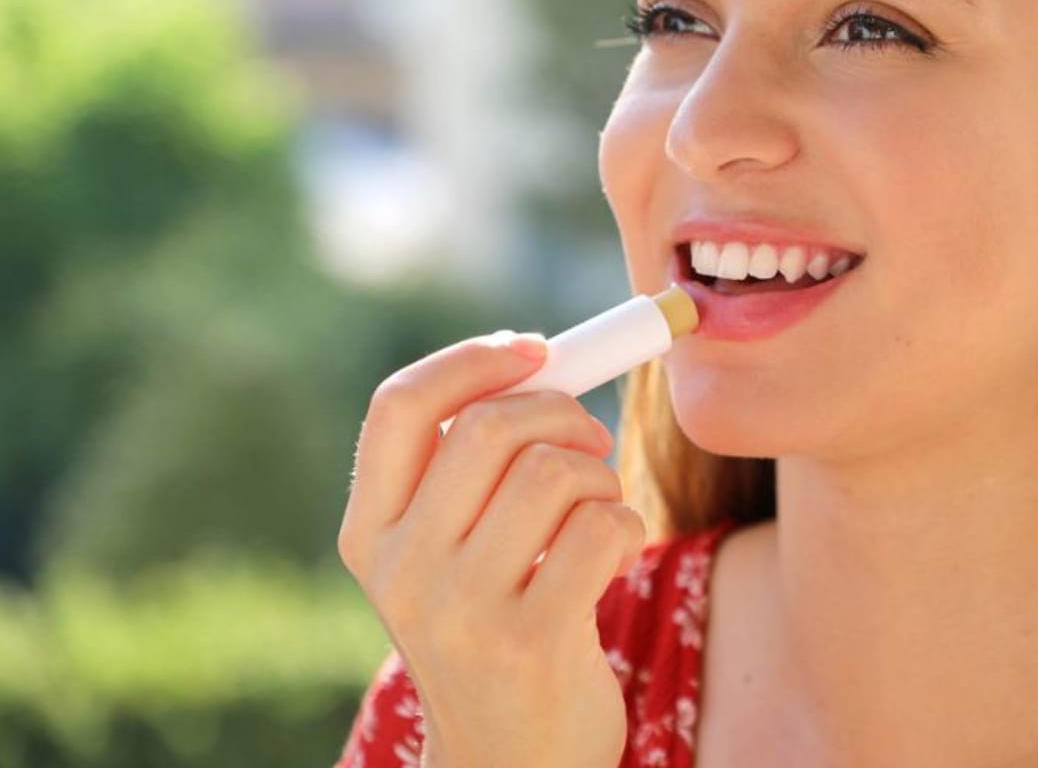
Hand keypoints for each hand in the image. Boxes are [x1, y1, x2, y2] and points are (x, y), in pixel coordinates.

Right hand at [338, 331, 644, 767]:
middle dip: (560, 412)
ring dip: (601, 477)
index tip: (533, 350)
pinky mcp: (530, 640)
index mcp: (370, 533)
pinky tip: (614, 559)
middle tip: (590, 439)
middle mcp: (401, 569)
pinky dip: (627, 525)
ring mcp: (461, 610)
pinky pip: (603, 527)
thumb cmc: (497, 627)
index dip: (471, 360)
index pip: (399, 406)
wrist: (514, 761)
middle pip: (487, 427)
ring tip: (600, 511)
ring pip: (554, 473)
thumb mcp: (453, 553)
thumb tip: (542, 361)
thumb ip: (473, 467)